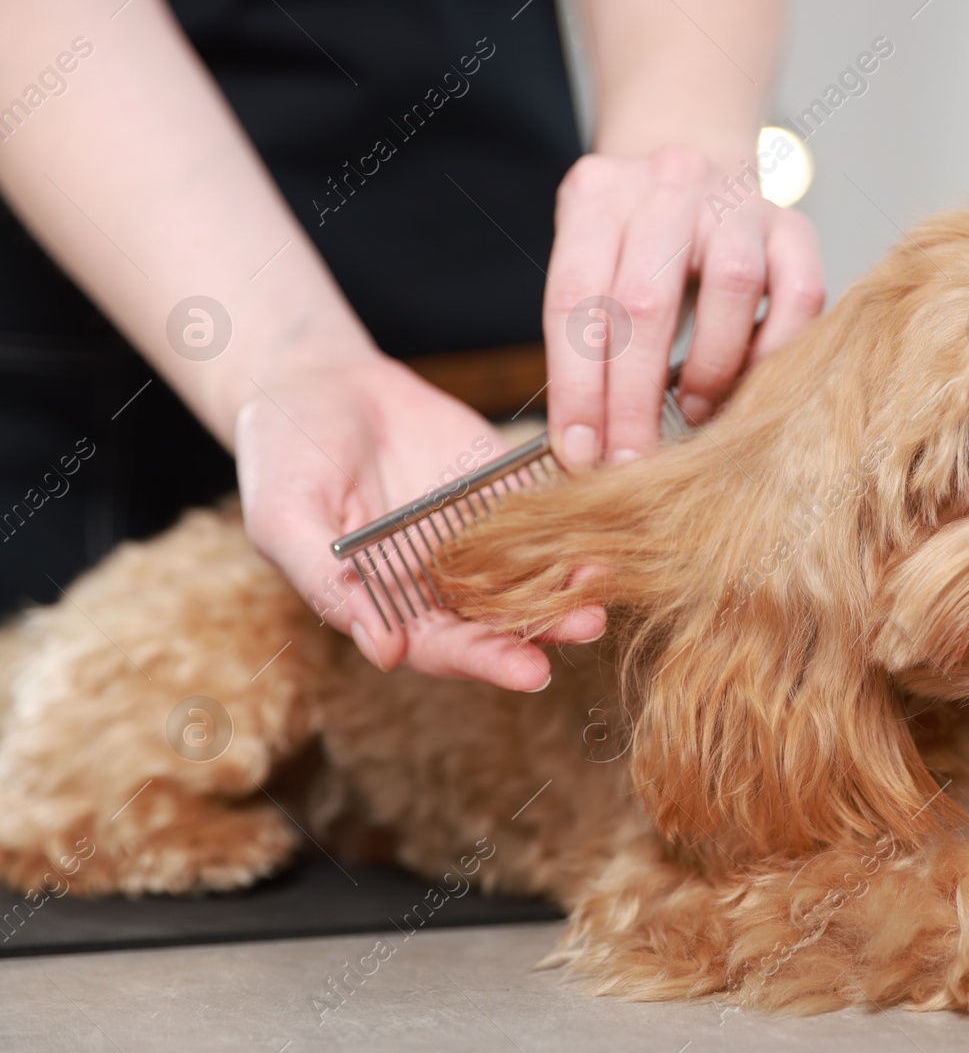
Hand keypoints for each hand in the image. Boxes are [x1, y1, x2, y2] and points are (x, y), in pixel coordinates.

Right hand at [235, 353, 605, 689]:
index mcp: (389, 605)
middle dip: (545, 627)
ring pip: (529, 571)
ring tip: (603, 581)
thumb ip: (330, 585)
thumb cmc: (282, 457)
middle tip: (586, 626)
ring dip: (568, 580)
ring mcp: (474, 536)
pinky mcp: (498, 489)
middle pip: (500, 618)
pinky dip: (570, 522)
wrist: (314, 380)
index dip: (487, 662)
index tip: (532, 672)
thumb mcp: (285, 519)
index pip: (444, 648)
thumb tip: (385, 653)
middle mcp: (439, 581)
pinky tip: (600, 524)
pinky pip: (540, 512)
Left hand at [543, 146, 825, 468]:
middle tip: (631, 463)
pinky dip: (775, 350)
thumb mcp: (593, 264)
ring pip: (731, 284)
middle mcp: (668, 186)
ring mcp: (736, 201)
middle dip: (634, 400)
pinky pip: (799, 294)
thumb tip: (585, 446)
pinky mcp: (794, 227)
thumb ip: (587, 338)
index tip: (578, 453)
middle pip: (645, 300)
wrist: (702, 171)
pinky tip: (751, 382)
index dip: (575, 386)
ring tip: (695, 414)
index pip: (576, 298)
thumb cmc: (637, 244)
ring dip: (709, 366)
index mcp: (598, 194)